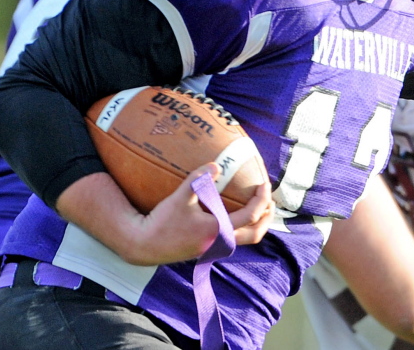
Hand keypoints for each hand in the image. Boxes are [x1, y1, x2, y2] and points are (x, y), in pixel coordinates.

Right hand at [123, 163, 274, 264]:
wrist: (143, 246)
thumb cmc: (161, 222)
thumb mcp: (179, 198)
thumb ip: (197, 180)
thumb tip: (215, 164)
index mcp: (218, 231)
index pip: (250, 216)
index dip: (261, 199)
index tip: (264, 184)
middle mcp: (219, 243)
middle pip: (255, 234)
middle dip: (266, 218)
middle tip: (270, 201)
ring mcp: (213, 248)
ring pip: (244, 239)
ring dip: (256, 224)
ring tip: (260, 208)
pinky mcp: (206, 249)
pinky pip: (232, 239)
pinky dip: (241, 227)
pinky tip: (235, 214)